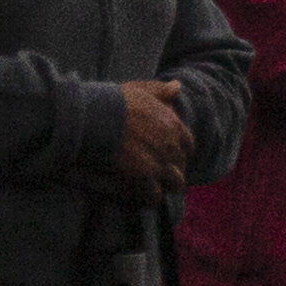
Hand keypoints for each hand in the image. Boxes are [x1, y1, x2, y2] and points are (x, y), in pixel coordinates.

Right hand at [99, 78, 193, 195]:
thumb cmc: (115, 102)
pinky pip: (155, 196)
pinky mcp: (145, 176)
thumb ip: (161, 91)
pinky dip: (149, 199)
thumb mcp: (141, 90)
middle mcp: (171, 144)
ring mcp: (160, 162)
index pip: (188, 144)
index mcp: (173, 124)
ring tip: (153, 189)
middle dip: (172, 170)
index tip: (172, 157)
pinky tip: (142, 199)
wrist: (97, 118)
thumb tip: (177, 86)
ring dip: (165, 186)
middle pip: (181, 165)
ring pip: (175, 183)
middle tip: (158, 175)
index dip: (181, 152)